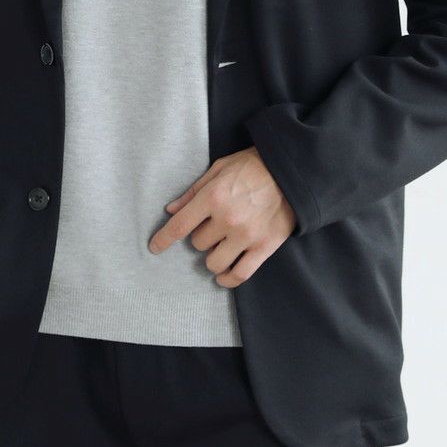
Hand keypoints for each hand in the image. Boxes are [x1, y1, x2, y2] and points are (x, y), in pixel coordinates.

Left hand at [148, 146, 296, 286]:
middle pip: (198, 244)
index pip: (180, 226)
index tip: (154, 247)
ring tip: (221, 246)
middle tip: (213, 225)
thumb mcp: (219, 169)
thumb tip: (170, 210)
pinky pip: (240, 275)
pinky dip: (229, 279)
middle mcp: (228, 219)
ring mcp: (247, 236)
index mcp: (213, 197)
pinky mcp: (264, 247)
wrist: (292, 172)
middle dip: (202, 236)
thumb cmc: (253, 166)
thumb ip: (194, 191)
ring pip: (215, 263)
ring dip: (213, 256)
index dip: (163, 239)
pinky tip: (224, 276)